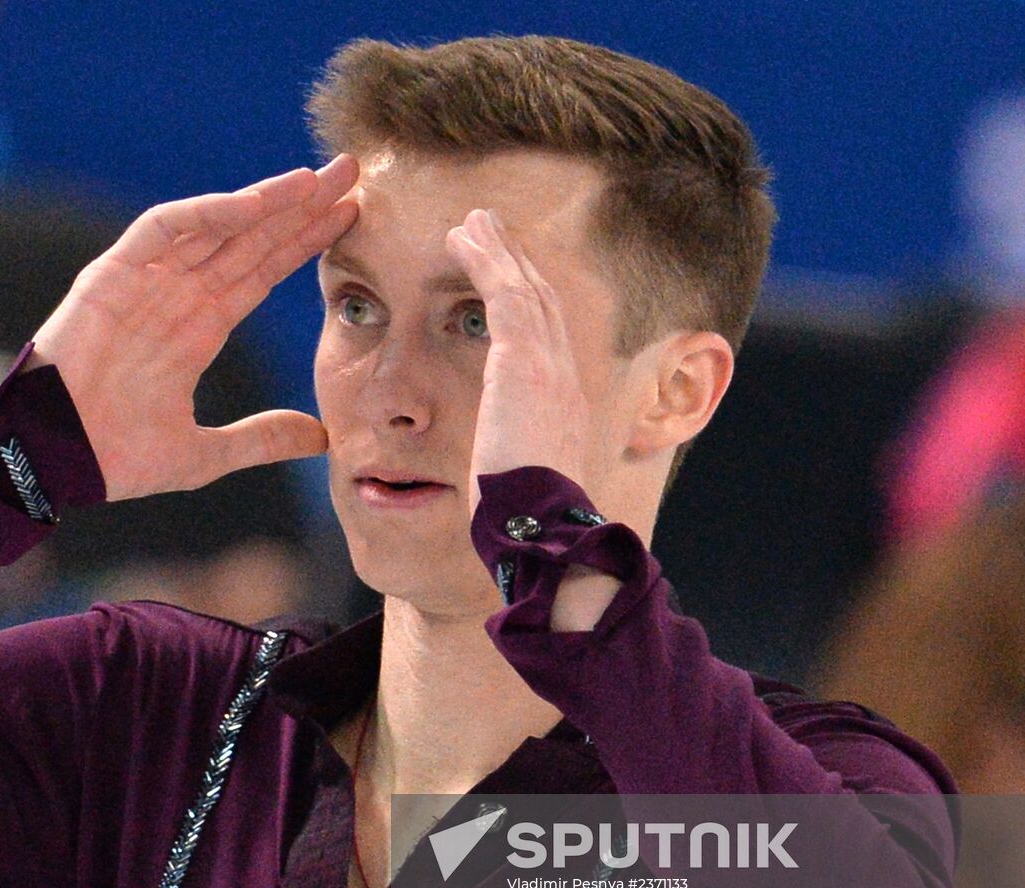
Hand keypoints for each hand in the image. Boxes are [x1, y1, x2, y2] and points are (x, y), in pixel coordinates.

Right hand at [25, 156, 359, 500]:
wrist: (52, 464)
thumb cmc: (114, 459)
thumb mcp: (205, 454)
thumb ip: (261, 440)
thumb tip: (320, 436)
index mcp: (199, 329)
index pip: (262, 272)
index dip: (304, 244)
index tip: (348, 218)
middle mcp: (178, 297)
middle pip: (249, 240)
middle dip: (299, 208)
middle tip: (350, 173)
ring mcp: (146, 283)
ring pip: (215, 226)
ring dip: (264, 201)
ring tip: (315, 180)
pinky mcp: (111, 276)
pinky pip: (162, 230)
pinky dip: (205, 214)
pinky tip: (252, 203)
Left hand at [445, 209, 590, 516]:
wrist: (539, 527)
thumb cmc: (525, 522)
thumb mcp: (523, 485)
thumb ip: (514, 465)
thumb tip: (497, 478)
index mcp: (564, 407)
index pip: (548, 340)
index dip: (529, 303)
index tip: (508, 280)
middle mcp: (564, 377)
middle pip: (543, 303)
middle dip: (517, 264)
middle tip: (492, 231)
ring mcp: (547, 366)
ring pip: (524, 289)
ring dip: (497, 251)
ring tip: (471, 222)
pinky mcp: (523, 360)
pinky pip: (503, 293)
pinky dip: (485, 260)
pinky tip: (460, 237)